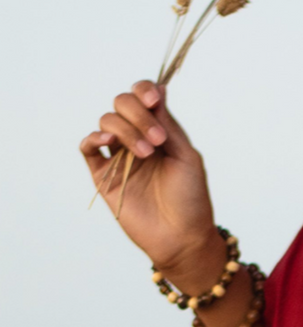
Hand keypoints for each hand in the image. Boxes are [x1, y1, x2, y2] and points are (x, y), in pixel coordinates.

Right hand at [80, 80, 217, 277]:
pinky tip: (108, 141)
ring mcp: (119, 157)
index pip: (143, 97)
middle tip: (158, 140)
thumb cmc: (191, 198)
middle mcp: (137, 139)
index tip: (154, 101)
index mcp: (160, 131)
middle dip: (137, 114)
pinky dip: (94, 138)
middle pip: (122, 104)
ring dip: (125, 130)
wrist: (182, 237)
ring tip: (147, 153)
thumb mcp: (186, 156)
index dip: (144, 91)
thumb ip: (168, 124)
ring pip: (107, 122)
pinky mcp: (104, 176)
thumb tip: (158, 89)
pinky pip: (88, 148)